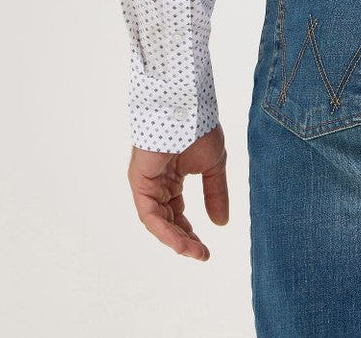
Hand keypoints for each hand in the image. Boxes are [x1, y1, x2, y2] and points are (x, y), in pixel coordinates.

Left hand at [127, 121, 228, 258]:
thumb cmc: (200, 128)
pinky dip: (164, 230)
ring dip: (176, 240)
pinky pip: (150, 214)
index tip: (206, 250)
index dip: (190, 232)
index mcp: (172, 177)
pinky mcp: (140, 182)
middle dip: (184, 239)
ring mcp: (147, 183)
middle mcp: (157, 183)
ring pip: (158, 222)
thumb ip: (215, 193)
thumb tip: (220, 224)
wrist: (188, 106)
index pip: (177, 212)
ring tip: (195, 252)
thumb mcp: (214, 165)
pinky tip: (181, 242)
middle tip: (202, 254)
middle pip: (168, 220)